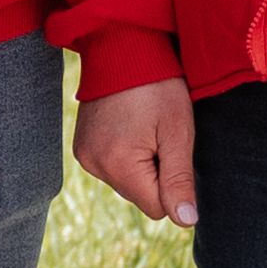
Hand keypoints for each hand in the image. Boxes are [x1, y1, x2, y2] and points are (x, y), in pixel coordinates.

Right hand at [74, 77, 196, 229]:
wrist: (123, 46)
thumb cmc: (158, 86)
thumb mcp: (178, 132)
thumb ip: (179, 180)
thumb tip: (186, 221)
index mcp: (118, 165)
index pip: (157, 208)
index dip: (172, 182)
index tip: (171, 147)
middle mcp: (94, 166)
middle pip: (140, 196)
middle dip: (155, 172)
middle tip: (158, 132)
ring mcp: (84, 156)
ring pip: (126, 183)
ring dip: (140, 163)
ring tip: (143, 125)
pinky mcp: (81, 147)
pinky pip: (111, 167)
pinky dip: (124, 154)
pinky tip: (129, 125)